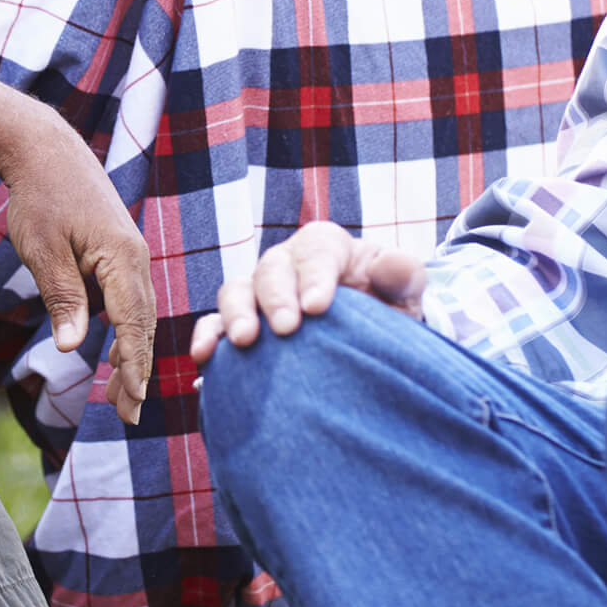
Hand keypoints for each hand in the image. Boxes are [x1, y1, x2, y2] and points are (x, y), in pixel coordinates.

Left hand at [0, 128, 155, 422]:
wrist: (45, 151)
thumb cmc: (40, 198)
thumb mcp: (43, 250)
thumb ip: (63, 298)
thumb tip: (74, 347)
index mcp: (122, 258)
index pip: (133, 324)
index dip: (132, 365)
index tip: (131, 402)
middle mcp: (135, 258)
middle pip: (143, 325)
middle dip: (137, 371)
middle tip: (128, 416)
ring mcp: (131, 254)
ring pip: (139, 315)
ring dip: (133, 354)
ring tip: (123, 396)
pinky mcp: (121, 252)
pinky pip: (131, 300)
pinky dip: (127, 330)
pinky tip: (117, 353)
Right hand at [191, 222, 424, 366]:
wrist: (369, 337)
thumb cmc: (387, 305)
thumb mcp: (403, 290)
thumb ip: (402, 275)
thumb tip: (396, 266)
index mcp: (324, 248)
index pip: (315, 251)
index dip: (314, 276)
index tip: (318, 308)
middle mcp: (285, 264)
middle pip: (270, 270)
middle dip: (275, 298)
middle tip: (286, 328)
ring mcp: (258, 294)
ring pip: (236, 291)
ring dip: (236, 314)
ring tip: (245, 340)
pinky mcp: (240, 325)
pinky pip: (213, 324)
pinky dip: (207, 337)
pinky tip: (204, 358)